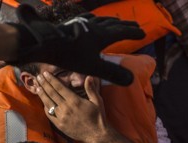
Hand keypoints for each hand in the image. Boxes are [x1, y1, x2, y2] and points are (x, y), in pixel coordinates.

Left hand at [11, 5, 144, 84]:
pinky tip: (93, 19)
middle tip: (136, 26)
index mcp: (102, 36)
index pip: (122, 32)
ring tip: (118, 21)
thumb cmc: (70, 56)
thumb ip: (113, 73)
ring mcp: (82, 23)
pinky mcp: (72, 24)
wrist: (44, 42)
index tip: (143, 33)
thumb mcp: (93, 67)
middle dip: (126, 25)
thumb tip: (131, 79)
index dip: (133, 33)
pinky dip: (96, 19)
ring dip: (113, 21)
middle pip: (114, 24)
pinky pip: (88, 19)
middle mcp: (94, 26)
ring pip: (102, 20)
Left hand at [35, 71, 106, 142]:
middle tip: (38, 77)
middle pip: (51, 93)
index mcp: (75, 101)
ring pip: (48, 103)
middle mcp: (66, 108)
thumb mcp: (97, 101)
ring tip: (37, 87)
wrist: (97, 135)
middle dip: (44, 84)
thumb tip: (89, 77)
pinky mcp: (59, 125)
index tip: (45, 74)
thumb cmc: (98, 117)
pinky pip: (49, 114)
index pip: (59, 87)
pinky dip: (45, 107)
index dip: (51, 80)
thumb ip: (91, 89)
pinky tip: (44, 102)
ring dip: (42, 94)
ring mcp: (61, 117)